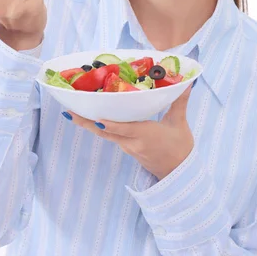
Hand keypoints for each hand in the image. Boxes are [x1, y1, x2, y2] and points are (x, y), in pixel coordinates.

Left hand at [67, 85, 193, 180]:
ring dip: (90, 124)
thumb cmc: (180, 148)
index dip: (110, 124)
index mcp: (145, 135)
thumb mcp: (179, 123)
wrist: (178, 173)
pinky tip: (94, 118)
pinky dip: (101, 127)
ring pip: (106, 134)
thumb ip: (179, 102)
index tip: (95, 117)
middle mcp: (132, 142)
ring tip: (74, 112)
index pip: (124, 129)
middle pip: (106, 132)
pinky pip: (111, 136)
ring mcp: (128, 147)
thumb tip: (186, 82)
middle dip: (87, 122)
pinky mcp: (127, 149)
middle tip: (70, 112)